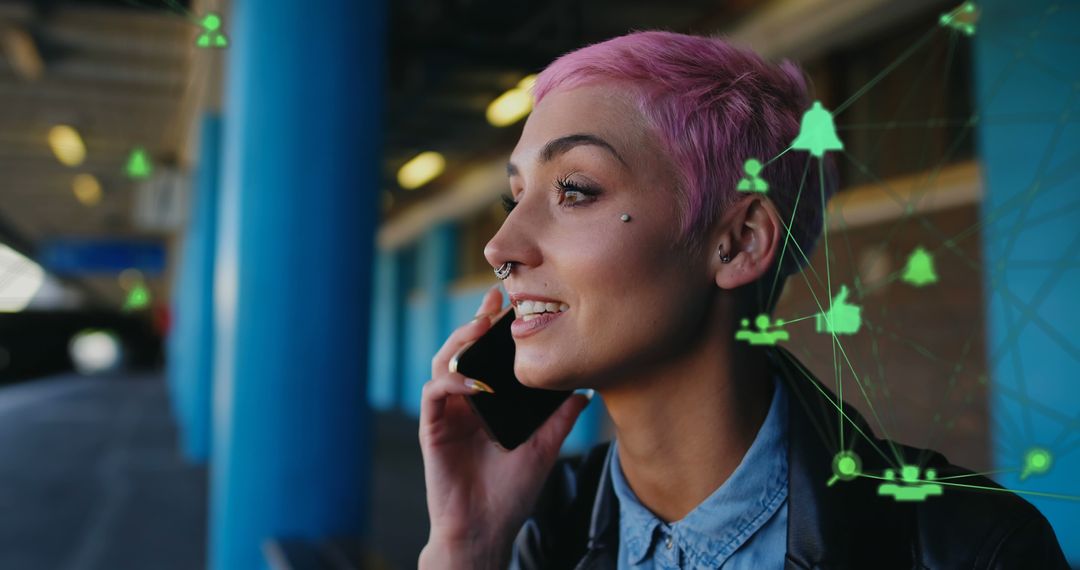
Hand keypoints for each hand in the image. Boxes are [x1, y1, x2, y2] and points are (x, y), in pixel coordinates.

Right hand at [418, 285, 590, 566]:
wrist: (487, 529)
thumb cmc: (511, 494)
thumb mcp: (544, 449)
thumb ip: (559, 419)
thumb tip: (586, 390)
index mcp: (487, 401)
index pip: (488, 355)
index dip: (495, 326)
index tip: (512, 303)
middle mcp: (464, 401)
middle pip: (463, 348)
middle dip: (476, 320)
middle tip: (494, 301)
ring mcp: (447, 412)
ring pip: (443, 361)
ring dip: (461, 341)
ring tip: (481, 327)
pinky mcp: (432, 428)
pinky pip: (434, 392)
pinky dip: (452, 380)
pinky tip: (474, 381)